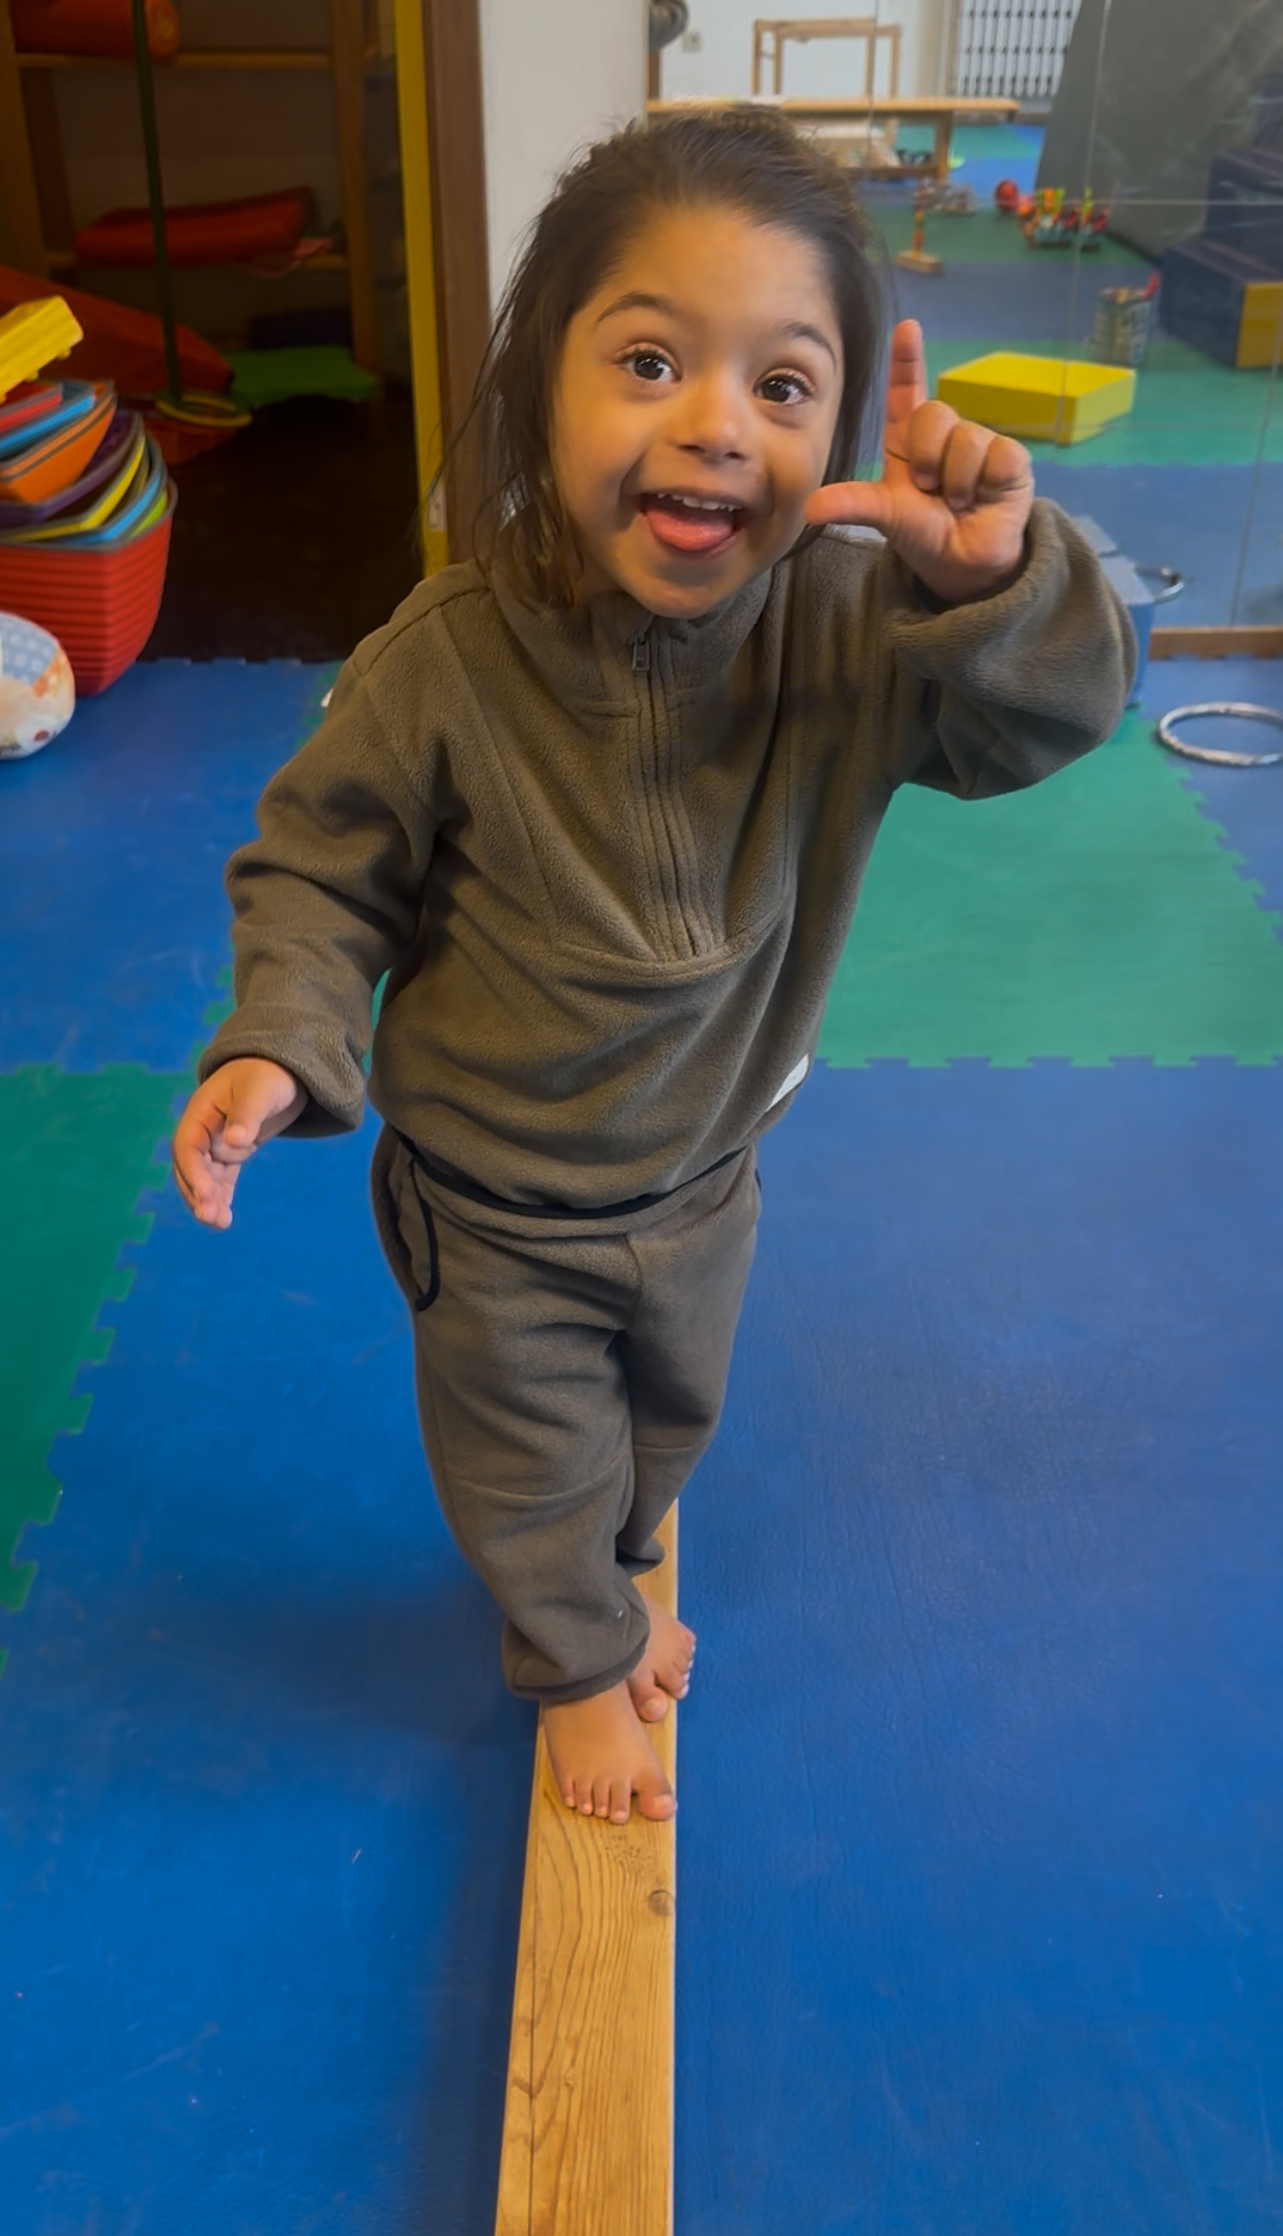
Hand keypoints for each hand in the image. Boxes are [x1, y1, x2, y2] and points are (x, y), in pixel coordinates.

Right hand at [171, 1058, 305, 1229]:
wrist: (280, 1068)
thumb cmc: (268, 1074)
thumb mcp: (260, 1091)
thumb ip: (247, 1115)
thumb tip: (235, 1141)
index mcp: (200, 1111)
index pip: (188, 1147)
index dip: (194, 1173)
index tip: (206, 1196)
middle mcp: (201, 1129)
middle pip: (190, 1167)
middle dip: (197, 1194)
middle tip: (210, 1219)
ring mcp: (214, 1142)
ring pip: (204, 1178)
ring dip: (208, 1201)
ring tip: (219, 1224)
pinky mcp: (230, 1151)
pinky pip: (220, 1179)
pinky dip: (221, 1197)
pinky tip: (224, 1218)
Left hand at [804, 318, 1034, 604]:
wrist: (961, 565)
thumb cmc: (923, 533)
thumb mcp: (885, 516)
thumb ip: (852, 504)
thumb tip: (810, 508)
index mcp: (908, 439)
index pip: (907, 389)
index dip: (907, 358)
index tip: (907, 327)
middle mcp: (944, 434)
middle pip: (934, 412)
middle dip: (926, 456)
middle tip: (928, 490)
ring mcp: (979, 442)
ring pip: (965, 435)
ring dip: (954, 478)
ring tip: (956, 501)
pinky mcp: (1010, 458)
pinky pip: (995, 453)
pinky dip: (983, 481)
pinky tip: (983, 496)